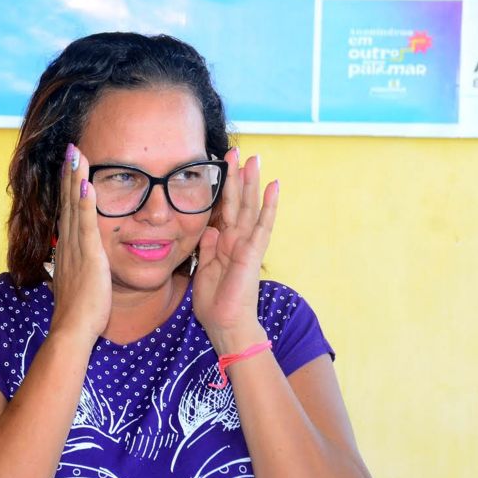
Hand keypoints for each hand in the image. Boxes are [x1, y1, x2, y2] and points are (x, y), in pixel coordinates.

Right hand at [49, 144, 111, 342]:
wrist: (72, 329)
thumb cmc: (79, 312)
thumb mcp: (77, 283)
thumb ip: (76, 268)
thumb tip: (74, 265)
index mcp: (68, 248)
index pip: (68, 211)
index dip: (69, 187)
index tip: (71, 166)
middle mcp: (68, 243)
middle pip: (68, 201)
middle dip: (70, 174)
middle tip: (71, 148)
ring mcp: (77, 248)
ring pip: (75, 206)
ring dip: (76, 179)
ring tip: (76, 154)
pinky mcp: (88, 256)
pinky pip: (87, 224)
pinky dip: (86, 203)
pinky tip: (87, 184)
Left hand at [192, 148, 278, 354]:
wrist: (227, 326)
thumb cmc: (216, 303)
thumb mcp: (203, 269)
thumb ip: (206, 247)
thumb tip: (208, 226)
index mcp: (223, 243)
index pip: (223, 209)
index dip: (221, 188)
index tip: (218, 165)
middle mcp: (237, 240)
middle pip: (237, 202)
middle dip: (236, 177)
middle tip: (237, 151)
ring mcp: (247, 245)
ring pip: (249, 207)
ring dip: (252, 183)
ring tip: (256, 159)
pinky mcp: (253, 252)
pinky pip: (262, 225)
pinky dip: (269, 205)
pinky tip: (274, 186)